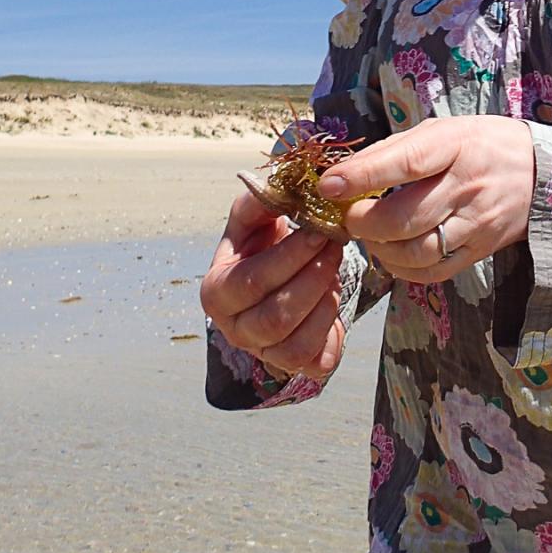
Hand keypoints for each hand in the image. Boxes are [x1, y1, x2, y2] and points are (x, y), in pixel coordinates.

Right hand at [200, 189, 346, 381]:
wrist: (273, 271)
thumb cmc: (260, 242)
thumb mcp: (253, 215)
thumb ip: (261, 199)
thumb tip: (281, 188)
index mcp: (216, 292)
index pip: (251, 281)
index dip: (290, 256)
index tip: (319, 231)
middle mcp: (234, 330)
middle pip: (275, 317)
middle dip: (313, 277)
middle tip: (335, 246)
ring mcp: (263, 352)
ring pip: (296, 344)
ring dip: (324, 302)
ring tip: (333, 271)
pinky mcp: (294, 365)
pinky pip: (316, 361)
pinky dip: (332, 331)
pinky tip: (331, 298)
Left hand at [316, 115, 535, 282]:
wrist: (540, 173)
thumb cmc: (479, 144)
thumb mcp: (442, 130)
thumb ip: (394, 150)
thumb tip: (345, 174)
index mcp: (455, 144)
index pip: (406, 162)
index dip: (363, 176)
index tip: (329, 185)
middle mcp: (468, 185)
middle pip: (406, 217)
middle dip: (364, 223)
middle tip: (349, 217)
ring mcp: (477, 222)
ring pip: (417, 251)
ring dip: (380, 249)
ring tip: (369, 235)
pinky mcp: (482, 250)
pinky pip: (434, 271)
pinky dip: (403, 269)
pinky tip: (392, 254)